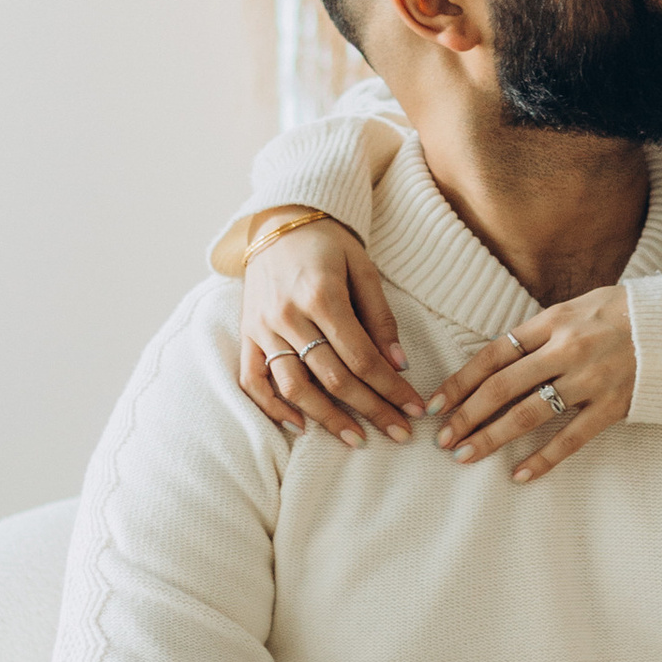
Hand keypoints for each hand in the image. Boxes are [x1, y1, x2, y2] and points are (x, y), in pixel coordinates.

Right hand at [236, 219, 425, 447]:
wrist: (279, 222)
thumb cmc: (328, 245)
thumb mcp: (363, 269)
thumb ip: (380, 318)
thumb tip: (399, 365)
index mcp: (321, 296)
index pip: (361, 358)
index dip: (391, 389)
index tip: (415, 409)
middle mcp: (288, 316)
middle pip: (333, 378)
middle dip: (370, 411)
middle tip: (399, 434)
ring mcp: (262, 328)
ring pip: (293, 387)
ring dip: (326, 419)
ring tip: (356, 439)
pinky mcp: (246, 335)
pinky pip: (252, 381)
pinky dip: (272, 407)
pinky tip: (300, 425)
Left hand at [435, 285, 636, 483]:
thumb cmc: (624, 314)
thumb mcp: (577, 308)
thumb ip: (540, 333)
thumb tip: (497, 361)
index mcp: (553, 322)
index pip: (493, 354)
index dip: (461, 381)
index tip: (437, 404)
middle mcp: (566, 350)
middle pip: (502, 386)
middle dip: (467, 415)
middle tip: (443, 439)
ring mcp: (590, 380)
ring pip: (529, 413)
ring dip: (492, 437)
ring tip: (465, 456)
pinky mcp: (613, 406)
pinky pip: (571, 438)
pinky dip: (543, 459)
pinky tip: (519, 475)